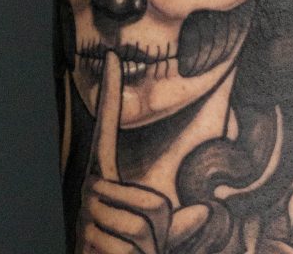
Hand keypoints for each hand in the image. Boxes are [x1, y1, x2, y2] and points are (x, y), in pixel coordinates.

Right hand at [76, 51, 209, 252]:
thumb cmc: (127, 252)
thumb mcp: (156, 237)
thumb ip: (179, 224)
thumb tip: (205, 212)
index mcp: (104, 182)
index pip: (107, 131)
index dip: (113, 96)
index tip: (113, 57)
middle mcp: (90, 190)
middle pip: (154, 203)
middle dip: (158, 230)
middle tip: (139, 243)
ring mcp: (87, 212)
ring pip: (146, 222)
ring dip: (148, 245)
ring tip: (129, 251)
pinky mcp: (88, 234)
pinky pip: (137, 240)